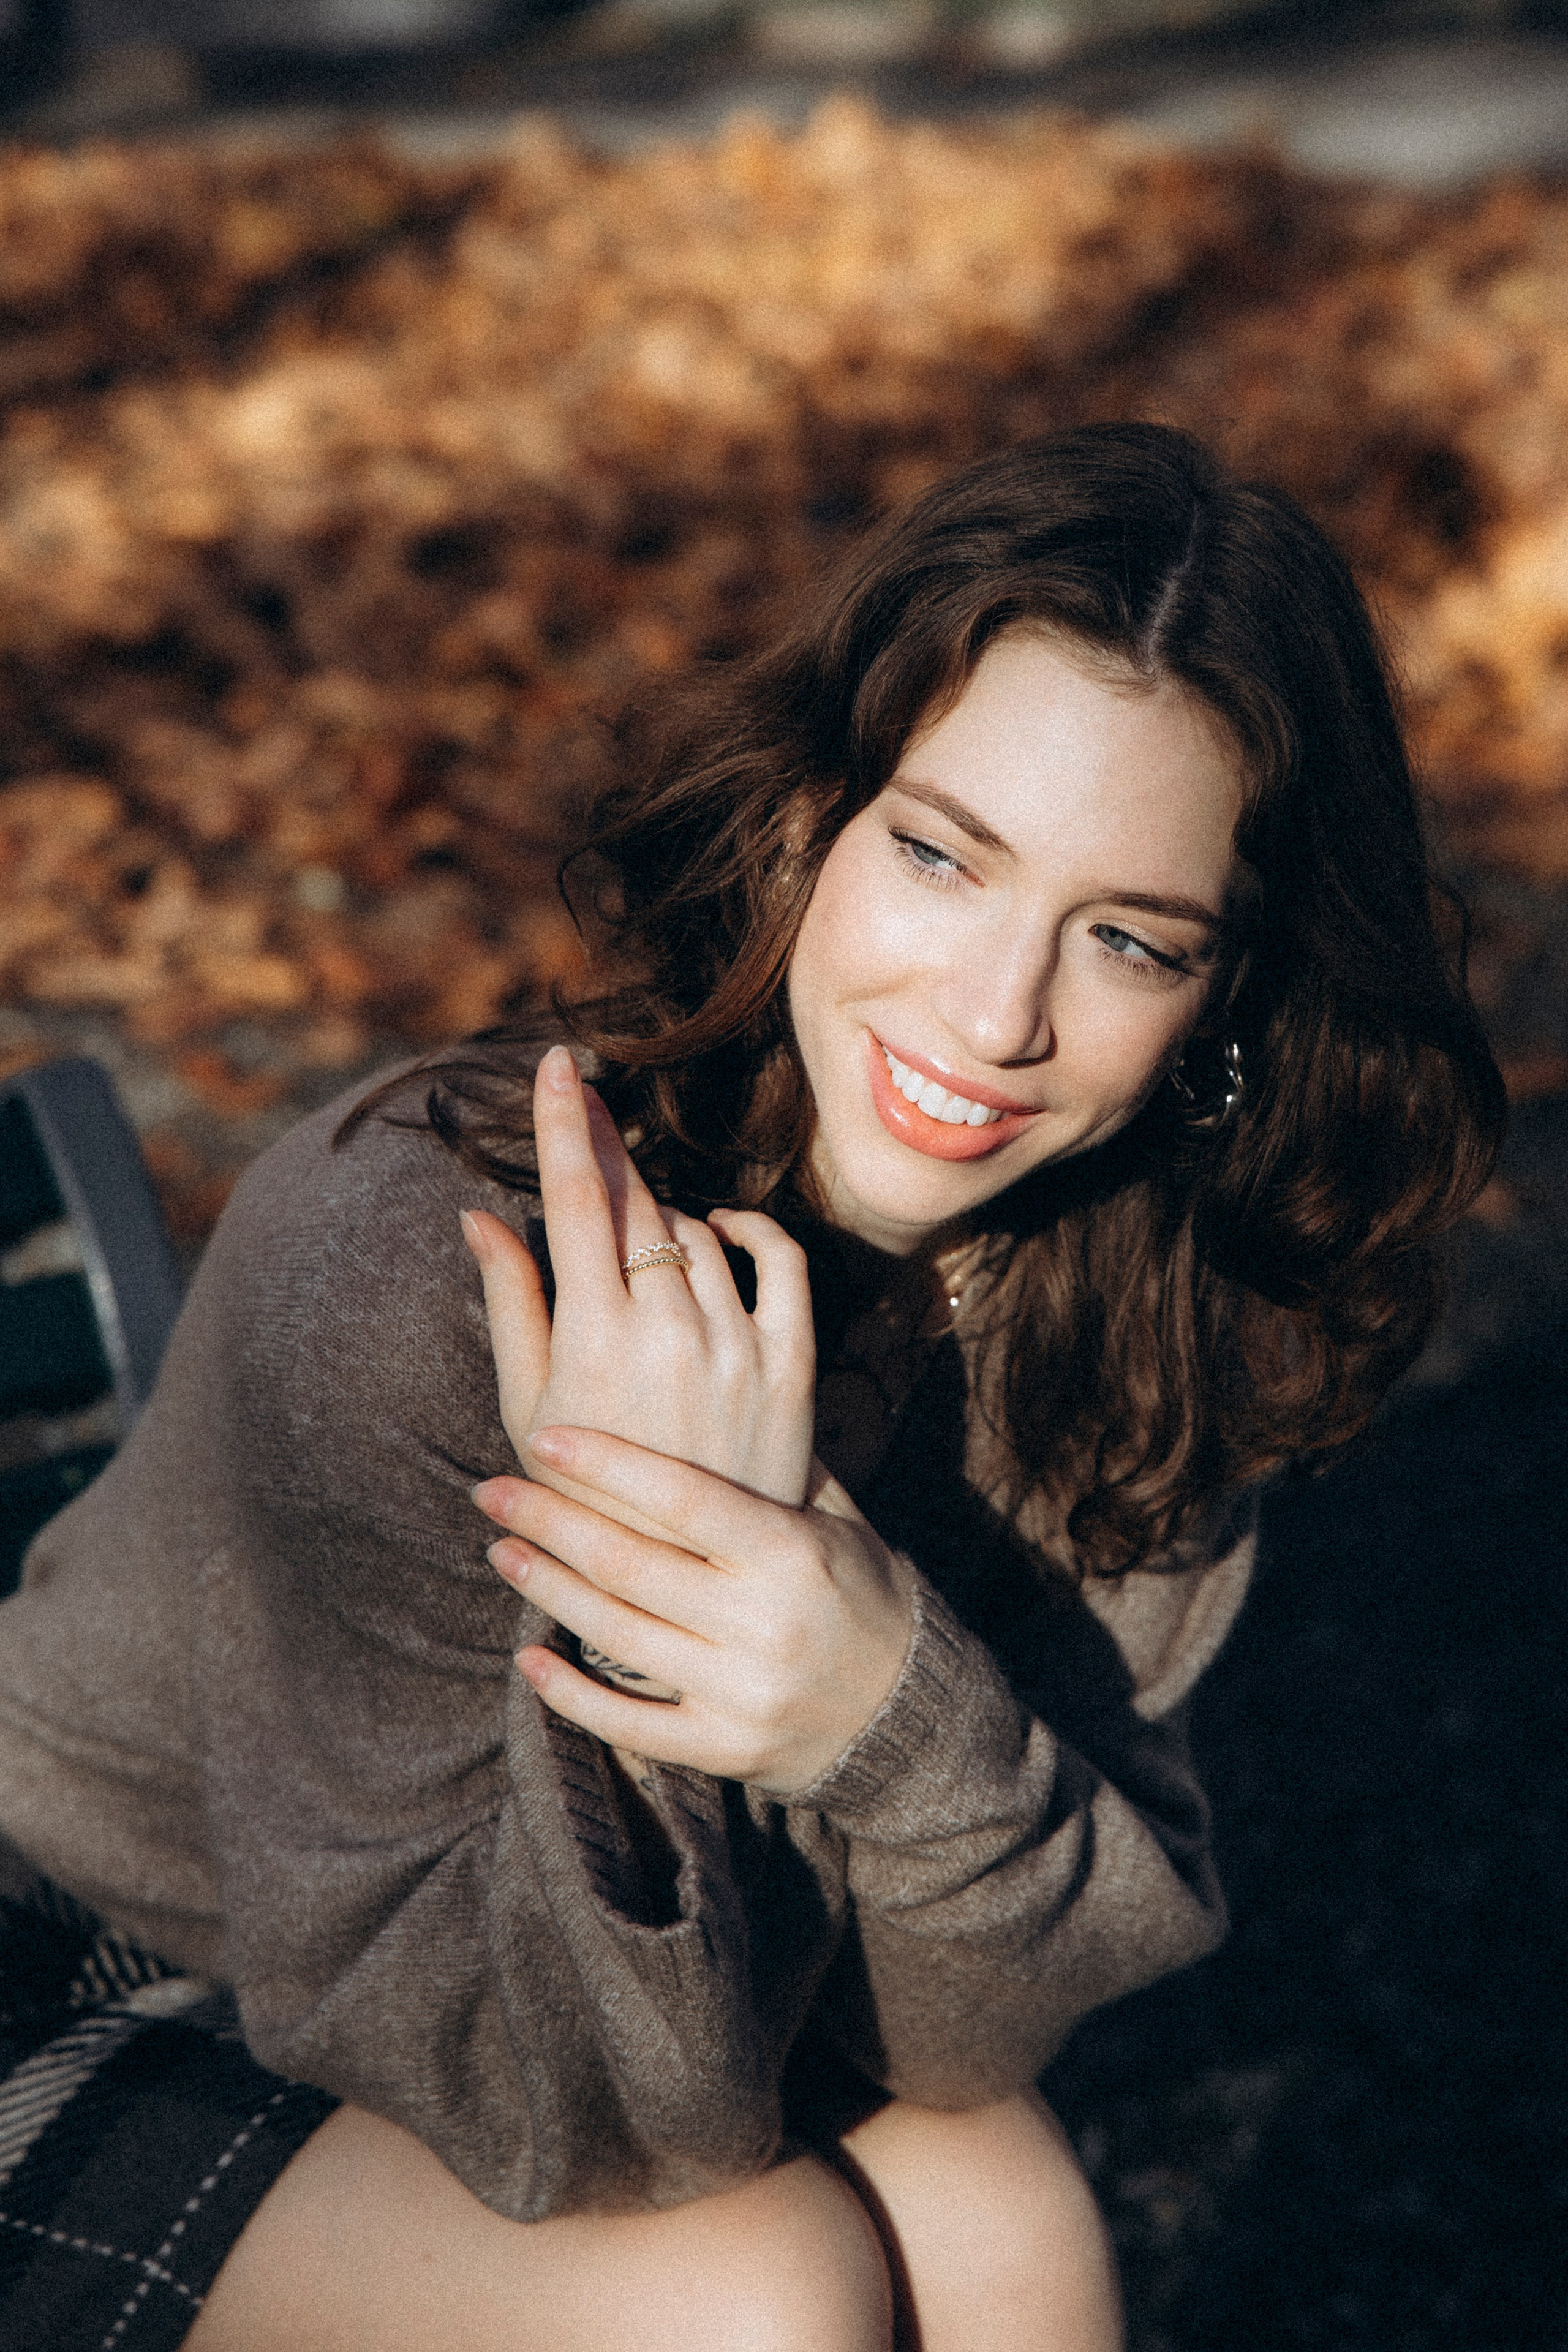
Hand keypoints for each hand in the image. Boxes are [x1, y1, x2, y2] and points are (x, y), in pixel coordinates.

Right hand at [460, 1044, 815, 1526]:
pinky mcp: (791, 1364)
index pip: (576, 1200)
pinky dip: (752, 1231)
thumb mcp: (529, 1403)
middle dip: (607, 1150)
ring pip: (700, 1230)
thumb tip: (479, 1216)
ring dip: (666, 1213)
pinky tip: (724, 1226)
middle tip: (590, 1109)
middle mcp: (670, 1327)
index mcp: (594, 1334)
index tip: (557, 1064)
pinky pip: (780, 1262)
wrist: (683, 1574)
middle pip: (637, 1204)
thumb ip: (512, 1301)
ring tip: (639, 1233)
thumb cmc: (583, 1489)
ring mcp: (737, 1343)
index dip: (565, 1123)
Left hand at [473, 1425, 914, 1796]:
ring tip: (501, 1551)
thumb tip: (706, 1382)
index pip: (682, 1497)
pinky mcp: (723, 1750)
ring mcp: (740, 1693)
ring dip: (548, 1590)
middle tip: (491, 1490)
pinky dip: (571, 1693)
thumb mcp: (838, 1521)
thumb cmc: (865, 1594)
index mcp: (791, 1553)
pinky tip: (529, 1658)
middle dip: (550, 1522)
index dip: (606, 1464)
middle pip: (631, 1564)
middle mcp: (763, 1623)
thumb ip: (777, 1465)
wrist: (912, 1716)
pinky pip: (629, 1723)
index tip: (544, 1437)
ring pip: (617, 1635)